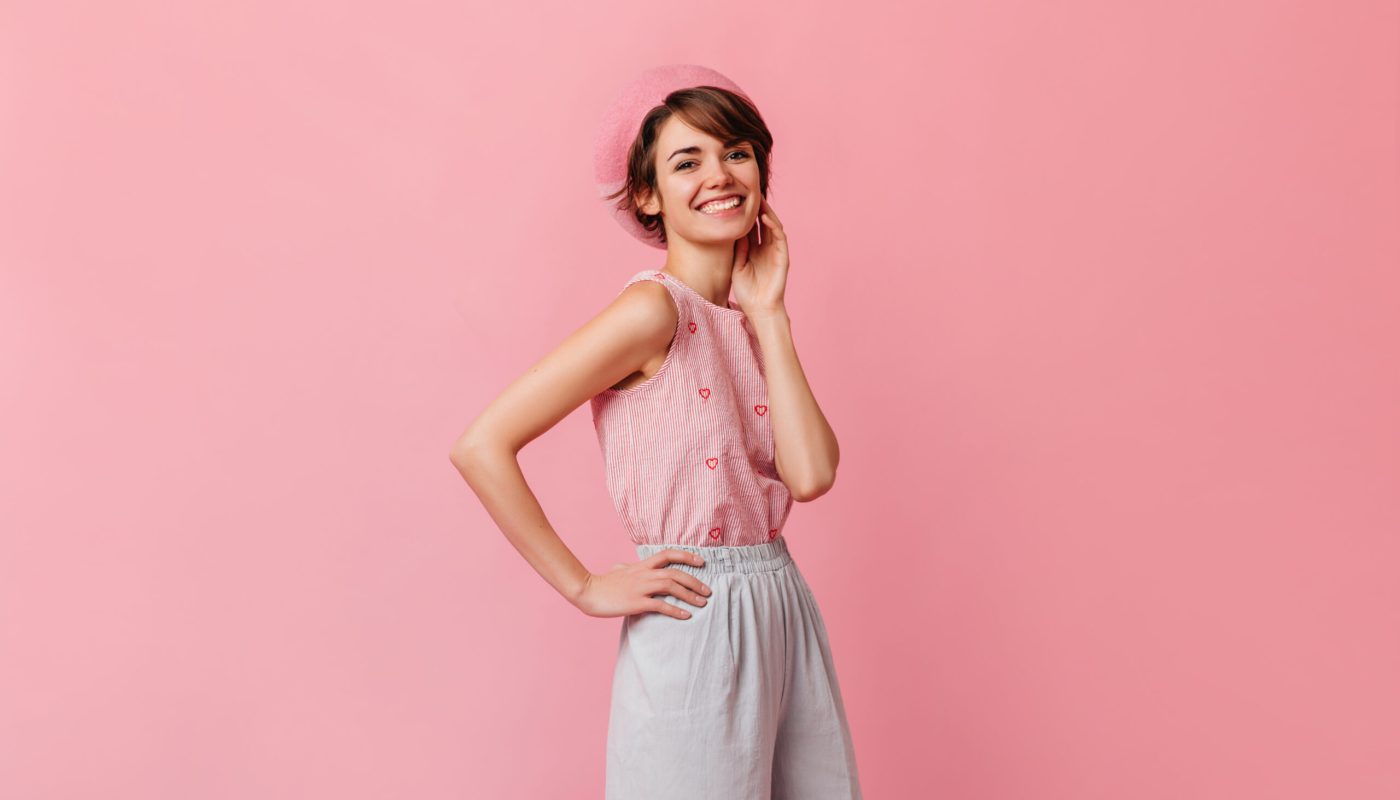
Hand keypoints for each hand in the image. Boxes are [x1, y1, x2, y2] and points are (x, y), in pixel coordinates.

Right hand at [573, 549, 713, 619]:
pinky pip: (661, 605)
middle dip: (695, 581)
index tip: (702, 561)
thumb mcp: (617, 570)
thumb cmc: (603, 583)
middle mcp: (644, 574)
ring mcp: (641, 587)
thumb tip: (625, 565)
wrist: (588, 591)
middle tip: (708, 590)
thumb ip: (626, 567)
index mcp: (642, 565)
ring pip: (671, 586)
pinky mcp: (636, 602)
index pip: (668, 554)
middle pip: (676, 573)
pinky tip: (686, 616)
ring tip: (702, 603)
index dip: (687, 556)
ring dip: (690, 595)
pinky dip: (675, 610)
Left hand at [730, 195, 788, 315]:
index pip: (751, 227)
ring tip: (758, 199)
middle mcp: (766, 248)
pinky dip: (773, 226)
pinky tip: (765, 217)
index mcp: (754, 249)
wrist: (759, 309)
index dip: (745, 214)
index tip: (735, 200)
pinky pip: (779, 237)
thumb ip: (738, 249)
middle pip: (762, 223)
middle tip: (748, 192)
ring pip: (772, 226)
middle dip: (757, 208)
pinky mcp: (782, 256)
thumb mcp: (737, 266)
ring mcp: (775, 251)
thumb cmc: (747, 291)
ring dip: (766, 212)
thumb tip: (734, 230)